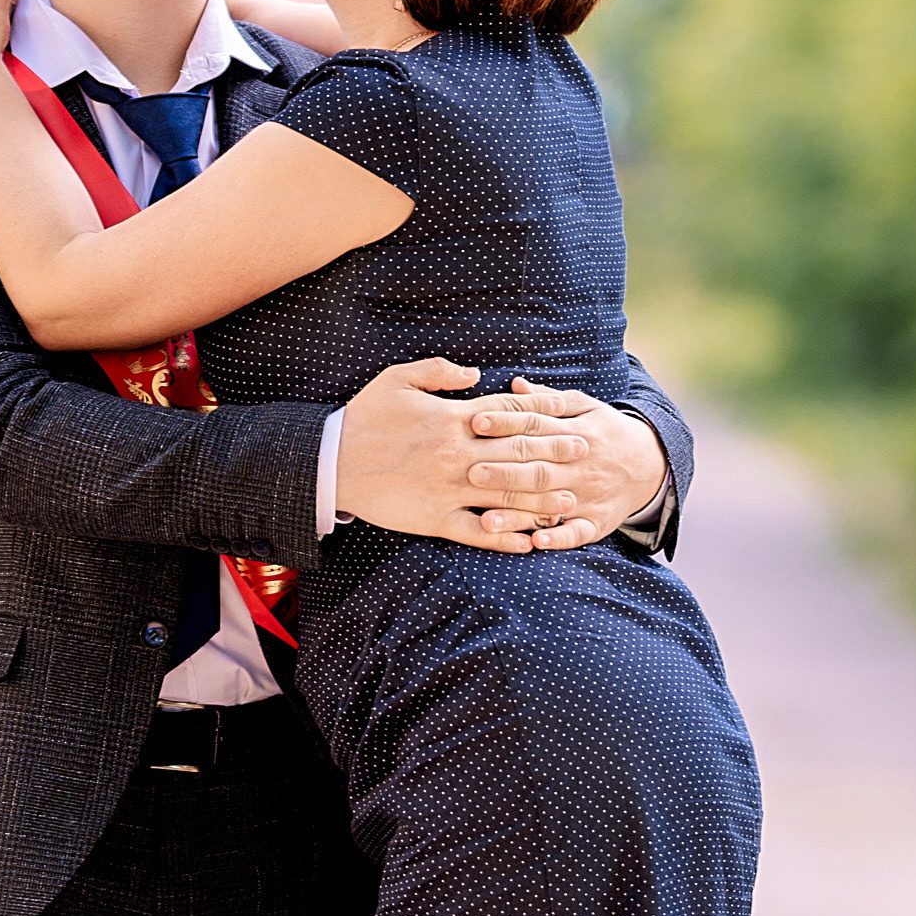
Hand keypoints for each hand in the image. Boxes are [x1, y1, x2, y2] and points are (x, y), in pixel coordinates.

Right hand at [336, 361, 606, 549]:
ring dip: (542, 499)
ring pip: (507, 496)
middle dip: (555, 452)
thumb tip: (478, 374)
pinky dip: (505, 538)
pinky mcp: (435, 519)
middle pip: (519, 453)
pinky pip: (478, 532)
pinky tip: (529, 543)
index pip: (510, 415)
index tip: (570, 414)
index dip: (543, 413)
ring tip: (571, 501)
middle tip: (586, 452)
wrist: (329, 462)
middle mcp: (458, 455)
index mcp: (452, 419)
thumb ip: (440, 372)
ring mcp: (449, 490)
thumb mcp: (398, 379)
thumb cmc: (364, 417)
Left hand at [476, 383, 666, 551]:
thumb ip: (549, 400)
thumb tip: (515, 385)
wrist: (650, 464)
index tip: (476, 422)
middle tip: (471, 472)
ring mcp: (588, 496)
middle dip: (505, 471)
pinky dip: (557, 539)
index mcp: (576, 433)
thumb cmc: (606, 432)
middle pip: (538, 468)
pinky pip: (576, 534)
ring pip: (550, 505)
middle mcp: (580, 466)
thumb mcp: (586, 408)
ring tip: (486, 520)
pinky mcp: (596, 523)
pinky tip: (535, 543)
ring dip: (518, 515)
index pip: (536, 426)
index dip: (506, 423)